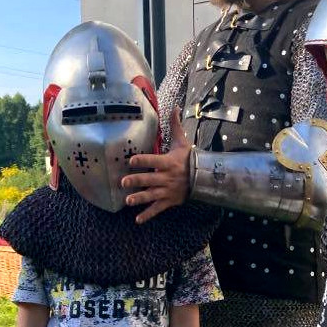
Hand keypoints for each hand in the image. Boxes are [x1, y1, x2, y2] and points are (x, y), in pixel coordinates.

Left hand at [122, 108, 191, 222]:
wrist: (203, 177)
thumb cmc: (189, 158)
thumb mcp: (183, 141)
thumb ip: (175, 125)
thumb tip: (174, 106)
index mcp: (168, 162)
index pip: (153, 160)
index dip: (142, 160)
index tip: (131, 161)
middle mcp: (167, 177)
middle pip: (149, 179)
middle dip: (136, 181)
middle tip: (123, 182)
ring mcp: (168, 191)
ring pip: (152, 195)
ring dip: (139, 198)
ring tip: (128, 201)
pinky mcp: (169, 201)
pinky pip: (157, 209)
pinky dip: (148, 215)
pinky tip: (137, 220)